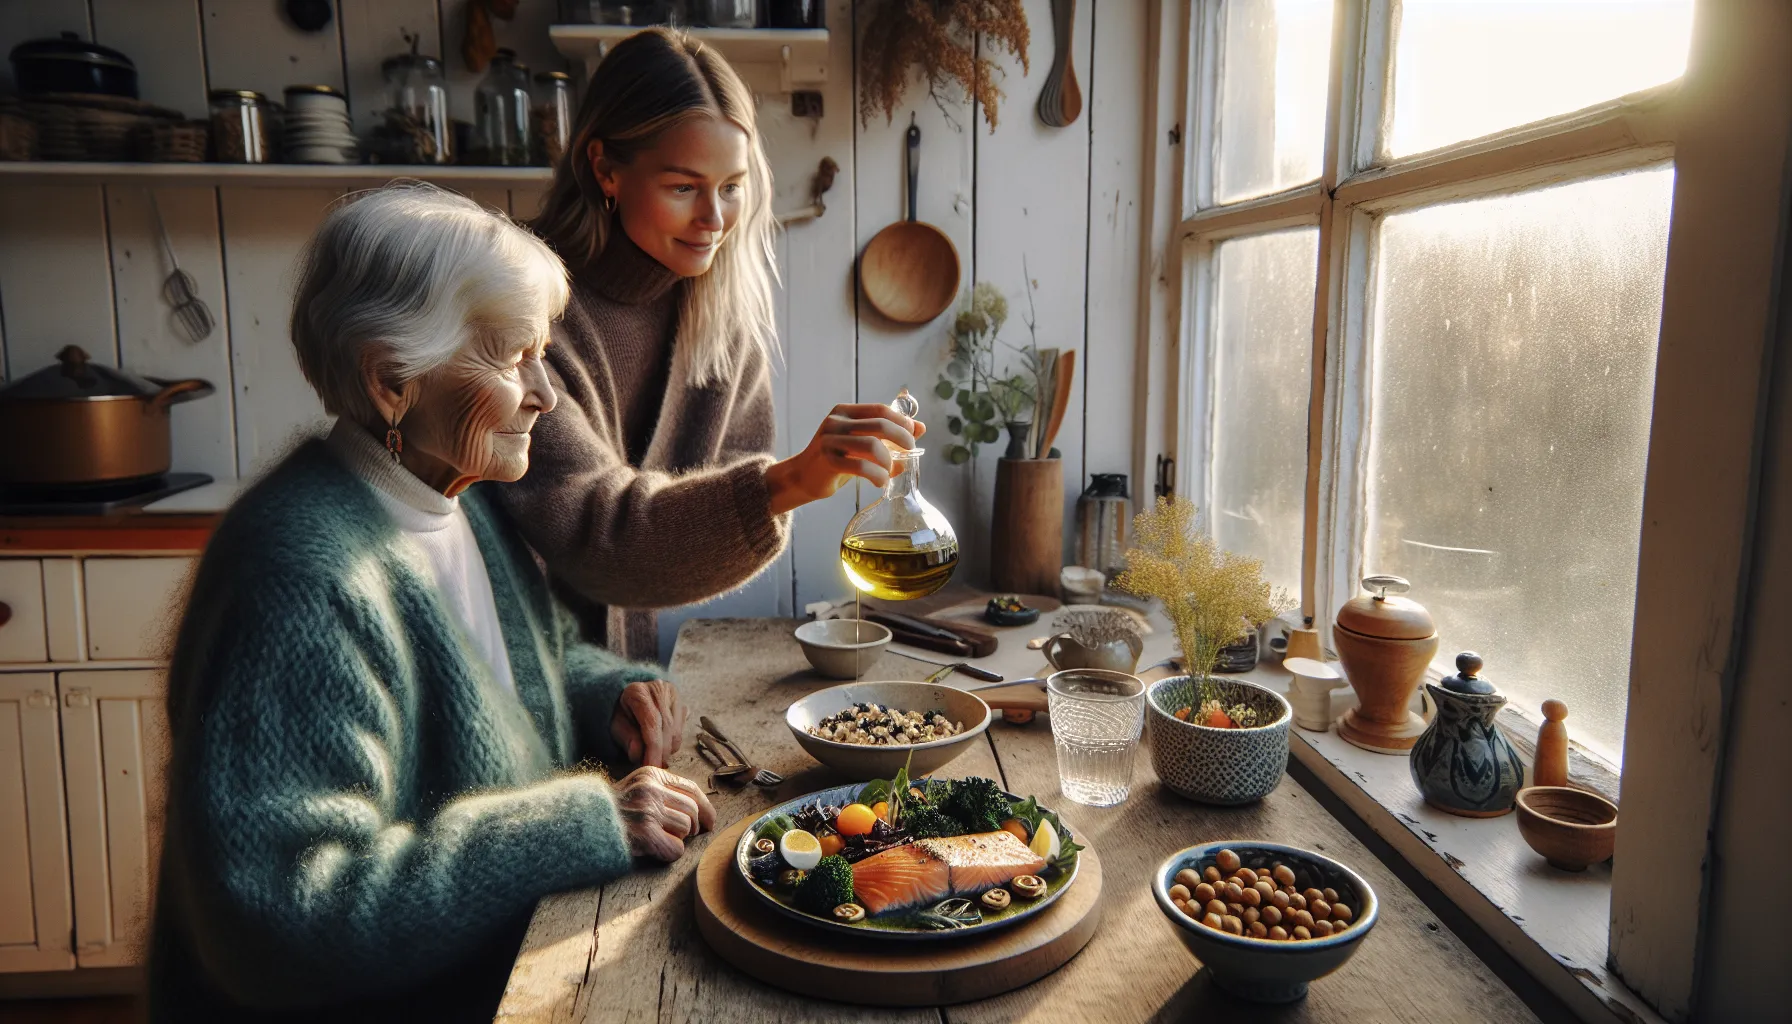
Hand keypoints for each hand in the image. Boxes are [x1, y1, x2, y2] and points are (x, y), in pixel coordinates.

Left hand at [610, 679, 685, 767]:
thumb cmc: (620, 714)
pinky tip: (661, 745)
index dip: (653, 749)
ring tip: (654, 756)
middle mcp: (660, 689)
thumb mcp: (615, 726)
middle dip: (661, 753)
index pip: (652, 723)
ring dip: (668, 750)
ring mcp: (673, 695)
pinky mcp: (682, 703)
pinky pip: (682, 730)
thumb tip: (637, 754)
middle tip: (653, 768)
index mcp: (639, 691)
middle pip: (667, 728)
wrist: (629, 699)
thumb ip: (626, 738)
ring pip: (677, 731)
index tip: (651, 767)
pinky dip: (672, 743)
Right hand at [614, 765, 715, 860]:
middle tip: (688, 835)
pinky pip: (676, 848)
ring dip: (678, 839)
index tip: (710, 821)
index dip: (706, 807)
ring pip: (686, 828)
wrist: (582, 824)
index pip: (691, 788)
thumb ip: (663, 790)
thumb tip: (699, 809)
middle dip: (695, 826)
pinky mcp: (645, 834)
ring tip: (660, 839)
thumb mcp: (637, 787)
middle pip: (693, 809)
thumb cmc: (613, 810)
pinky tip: (656, 850)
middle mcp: (651, 790)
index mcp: (652, 775)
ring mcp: (647, 811)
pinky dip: (670, 853)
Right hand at [764, 403, 927, 514]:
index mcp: (845, 412)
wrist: (802, 477)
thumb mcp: (861, 443)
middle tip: (909, 453)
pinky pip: (861, 466)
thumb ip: (887, 435)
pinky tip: (881, 483)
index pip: (880, 409)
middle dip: (902, 438)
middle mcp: (836, 422)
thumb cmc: (836, 460)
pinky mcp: (828, 460)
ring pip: (872, 445)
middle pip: (880, 424)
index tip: (914, 435)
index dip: (902, 421)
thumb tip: (921, 428)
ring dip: (889, 461)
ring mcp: (830, 440)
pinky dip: (877, 475)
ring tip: (889, 472)